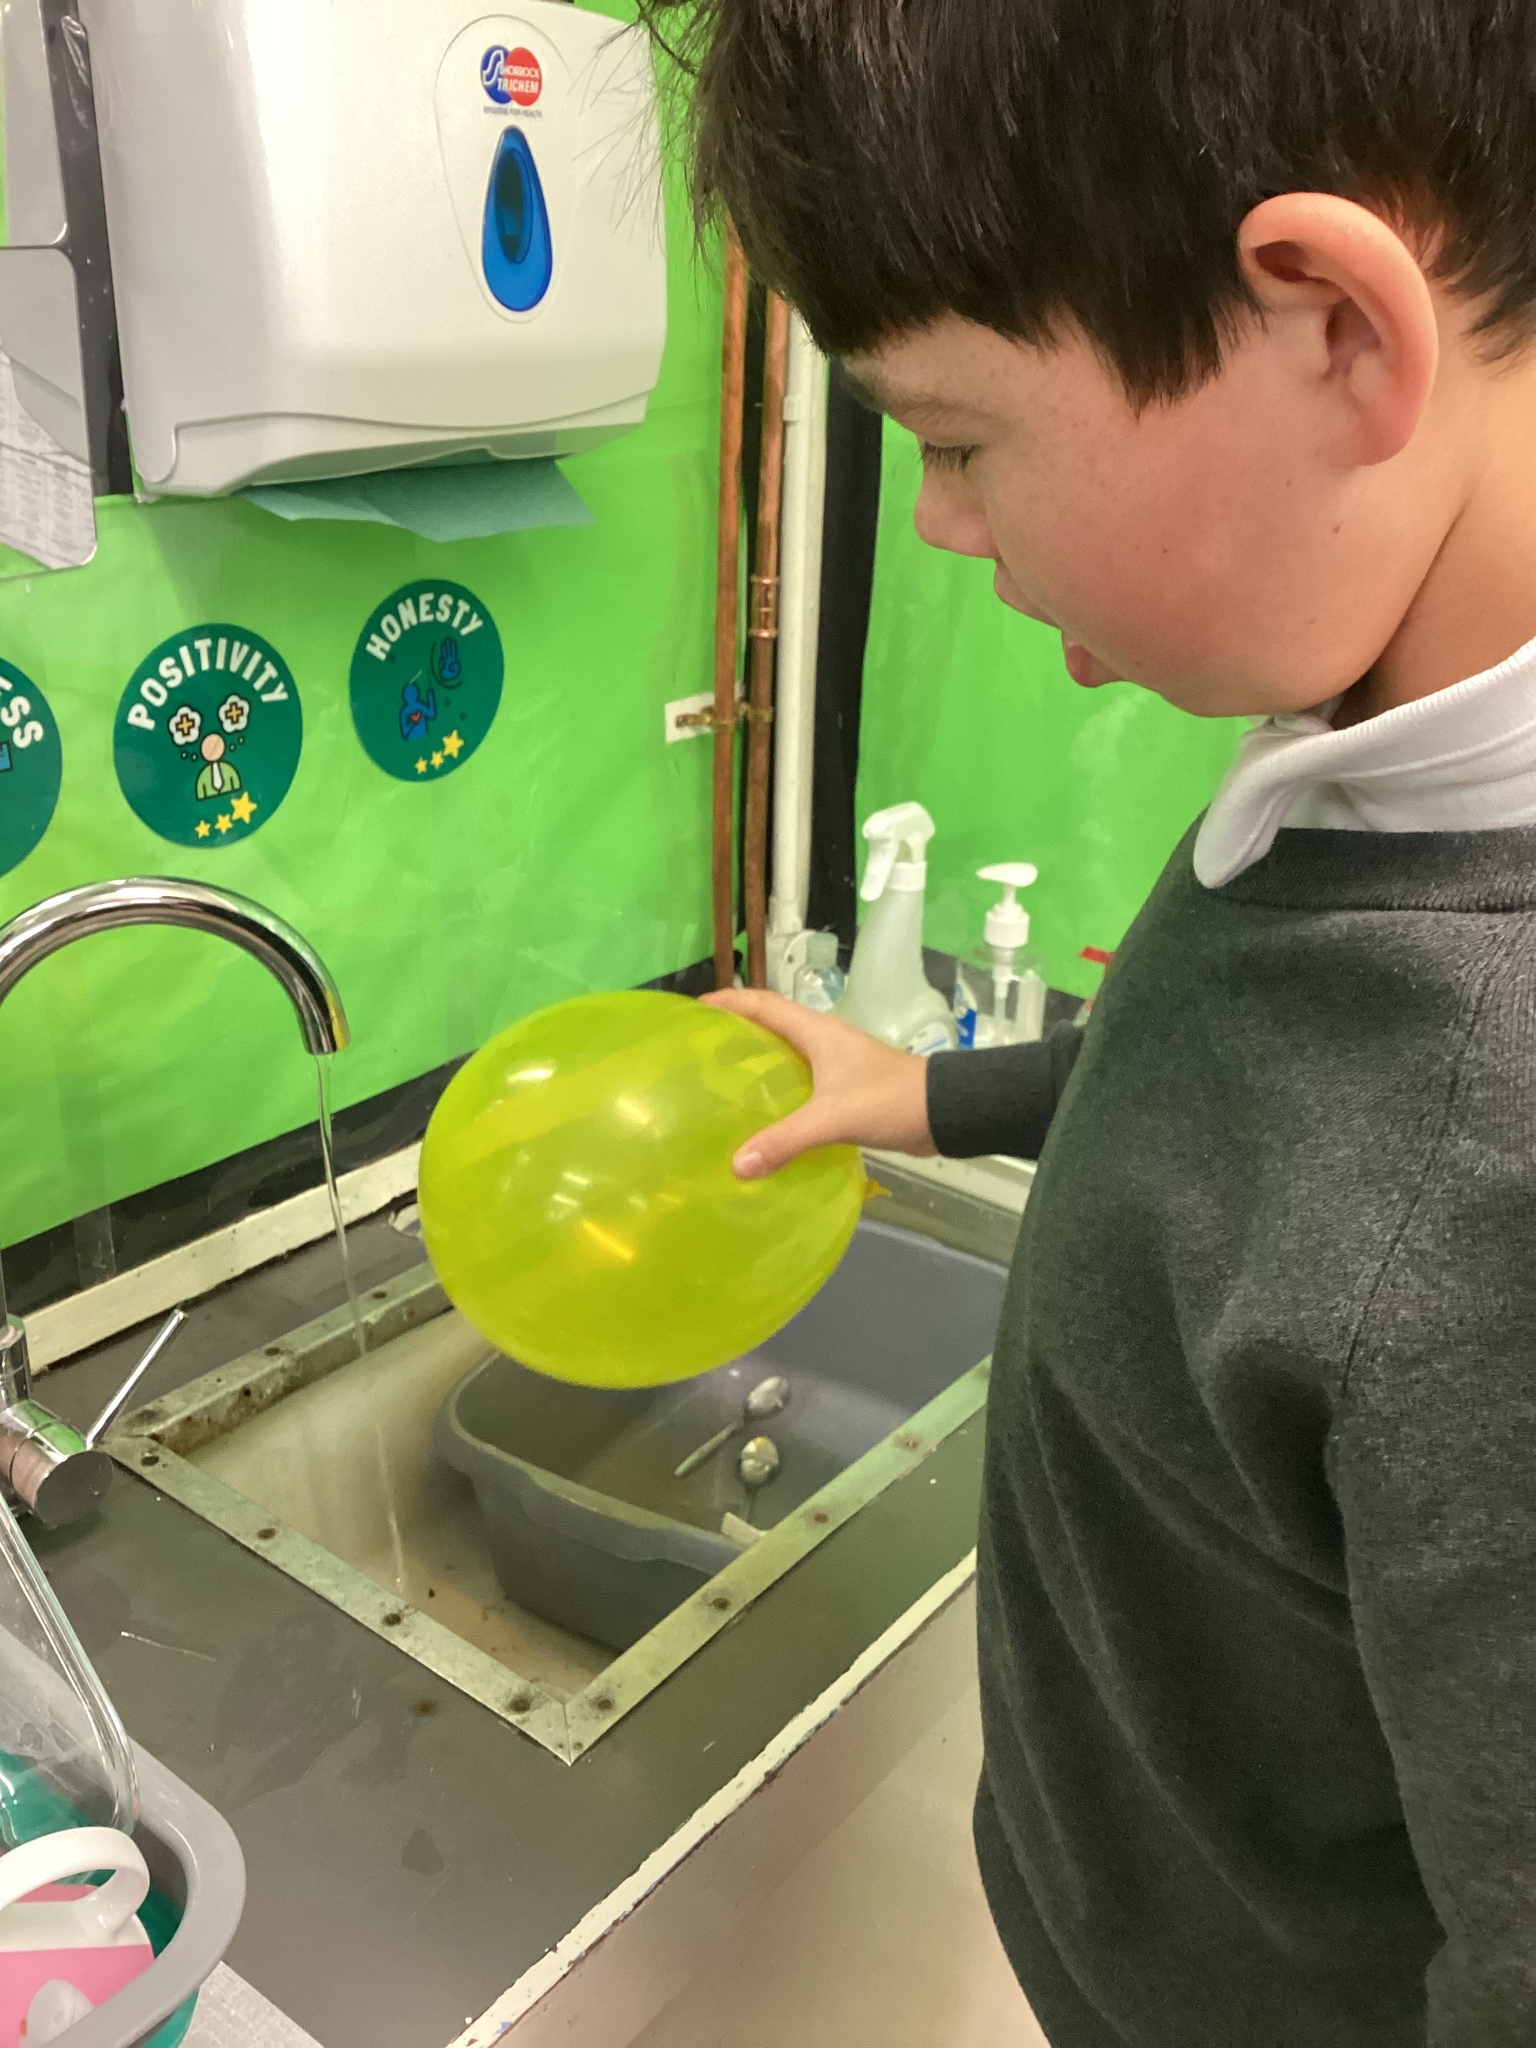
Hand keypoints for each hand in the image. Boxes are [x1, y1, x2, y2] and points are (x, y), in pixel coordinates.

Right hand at [703, 988, 936, 1178]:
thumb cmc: (889, 1099)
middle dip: (736, 1034)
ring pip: (786, 1057)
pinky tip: (766, 1121)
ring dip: (758, 1066)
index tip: (695, 1009)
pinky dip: (779, 1095)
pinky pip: (802, 1085)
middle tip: (701, 1054)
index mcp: (816, 1031)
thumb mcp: (834, 1117)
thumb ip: (786, 1139)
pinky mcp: (846, 1090)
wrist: (943, 1113)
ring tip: (723, 1087)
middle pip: (771, 1027)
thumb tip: (738, 1166)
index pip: (763, 1004)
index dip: (729, 1002)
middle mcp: (823, 1041)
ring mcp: (836, 1065)